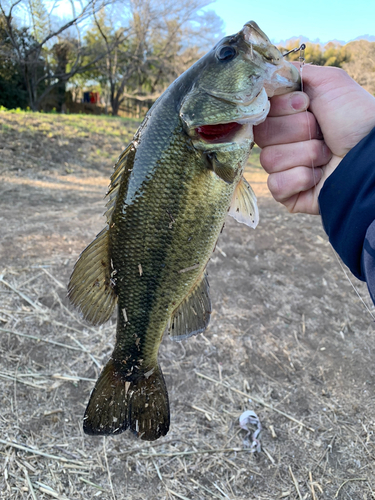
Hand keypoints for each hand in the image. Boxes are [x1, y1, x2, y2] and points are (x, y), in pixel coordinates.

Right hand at [254, 64, 374, 213]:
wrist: (371, 156)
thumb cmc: (356, 118)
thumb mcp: (330, 81)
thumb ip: (295, 71)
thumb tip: (267, 72)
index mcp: (288, 117)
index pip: (261, 112)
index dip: (281, 108)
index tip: (305, 105)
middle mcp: (283, 142)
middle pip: (263, 135)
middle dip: (297, 131)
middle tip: (322, 132)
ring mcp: (284, 169)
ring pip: (270, 160)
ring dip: (305, 155)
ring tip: (327, 155)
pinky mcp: (287, 194)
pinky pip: (276, 185)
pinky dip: (300, 178)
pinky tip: (318, 176)